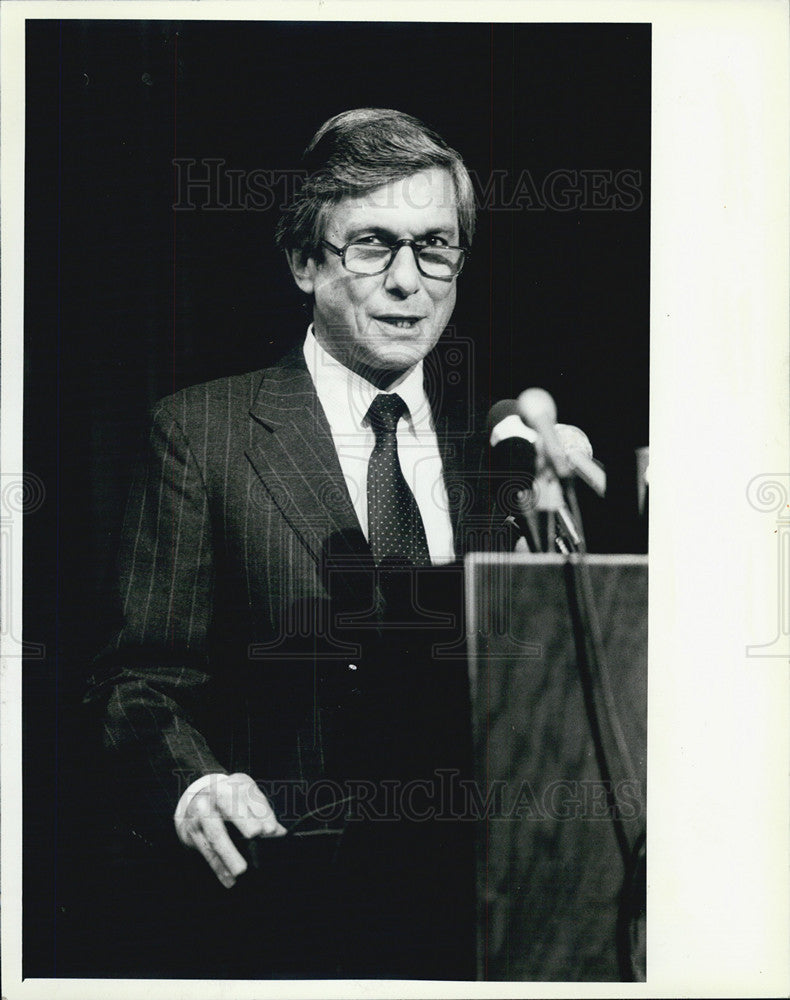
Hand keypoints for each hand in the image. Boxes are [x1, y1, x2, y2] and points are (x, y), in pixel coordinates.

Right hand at [175, 772, 286, 887]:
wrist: (195, 801)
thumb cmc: (230, 801)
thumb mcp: (246, 799)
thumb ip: (262, 813)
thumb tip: (280, 833)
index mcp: (235, 785)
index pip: (251, 797)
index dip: (262, 813)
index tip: (271, 829)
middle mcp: (216, 795)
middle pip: (229, 806)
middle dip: (243, 820)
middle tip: (255, 834)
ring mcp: (201, 813)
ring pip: (215, 834)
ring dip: (229, 853)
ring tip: (241, 870)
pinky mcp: (192, 831)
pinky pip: (206, 851)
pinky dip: (218, 867)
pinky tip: (229, 879)